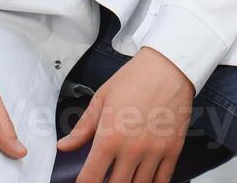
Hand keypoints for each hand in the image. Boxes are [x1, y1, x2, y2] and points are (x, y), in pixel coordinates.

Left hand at [58, 47, 194, 182]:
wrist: (169, 66)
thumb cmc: (135, 78)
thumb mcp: (102, 99)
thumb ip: (82, 128)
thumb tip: (64, 146)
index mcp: (110, 136)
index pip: (91, 178)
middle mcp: (132, 149)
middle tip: (104, 178)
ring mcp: (155, 152)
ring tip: (123, 177)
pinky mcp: (173, 150)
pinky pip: (162, 181)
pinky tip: (144, 179)